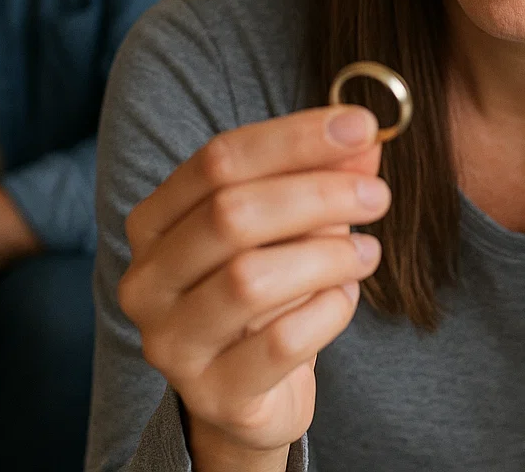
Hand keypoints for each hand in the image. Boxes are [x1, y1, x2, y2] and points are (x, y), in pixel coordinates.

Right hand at [117, 106, 388, 468]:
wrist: (247, 398)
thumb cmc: (266, 298)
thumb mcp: (289, 229)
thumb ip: (320, 180)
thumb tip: (364, 140)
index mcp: (153, 223)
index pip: (216, 160)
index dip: (293, 138)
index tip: (360, 125)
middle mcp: (147, 281)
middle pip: (230, 214)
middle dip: (317, 194)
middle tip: (378, 195)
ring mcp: (172, 343)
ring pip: (250, 279)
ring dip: (326, 256)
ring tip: (366, 252)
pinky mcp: (213, 394)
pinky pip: (281, 343)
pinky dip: (328, 311)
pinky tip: (344, 298)